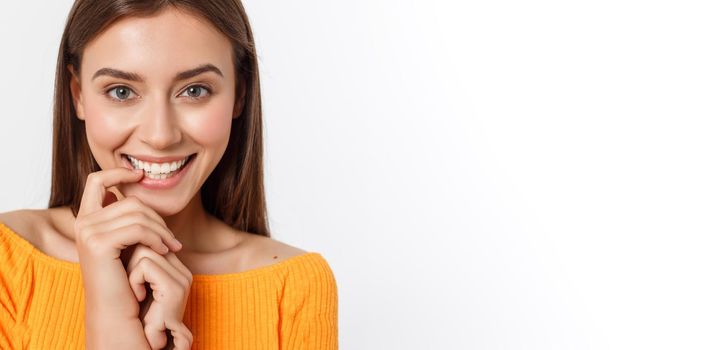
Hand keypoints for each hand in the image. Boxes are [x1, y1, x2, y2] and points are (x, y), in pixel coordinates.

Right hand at [74, 168, 182, 347]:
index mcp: (86, 219)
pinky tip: (166, 251)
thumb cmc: (127, 279)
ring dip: (162, 230)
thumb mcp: (128, 243)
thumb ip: (127, 218)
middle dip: (157, 218)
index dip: (118, 172)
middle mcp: (82, 222)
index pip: (96, 180)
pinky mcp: (98, 243)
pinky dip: (158, 238)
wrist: (118, 312)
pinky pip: (138, 228)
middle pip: (130, 200)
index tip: (141, 175)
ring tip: (173, 247)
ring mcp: (88, 232)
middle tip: (173, 240)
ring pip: (138, 213)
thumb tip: (137, 185)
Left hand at [126, 244, 192, 348]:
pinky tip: (137, 297)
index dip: (132, 254)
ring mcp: (182, 278)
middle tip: (131, 285)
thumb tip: (120, 231)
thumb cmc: (132, 313)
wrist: (140, 341)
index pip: (151, 239)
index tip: (125, 273)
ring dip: (130, 272)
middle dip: (131, 262)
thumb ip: (135, 255)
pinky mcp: (175, 287)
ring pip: (144, 251)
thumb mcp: (133, 278)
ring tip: (136, 292)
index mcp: (176, 268)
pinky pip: (144, 266)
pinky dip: (134, 281)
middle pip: (147, 242)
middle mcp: (183, 271)